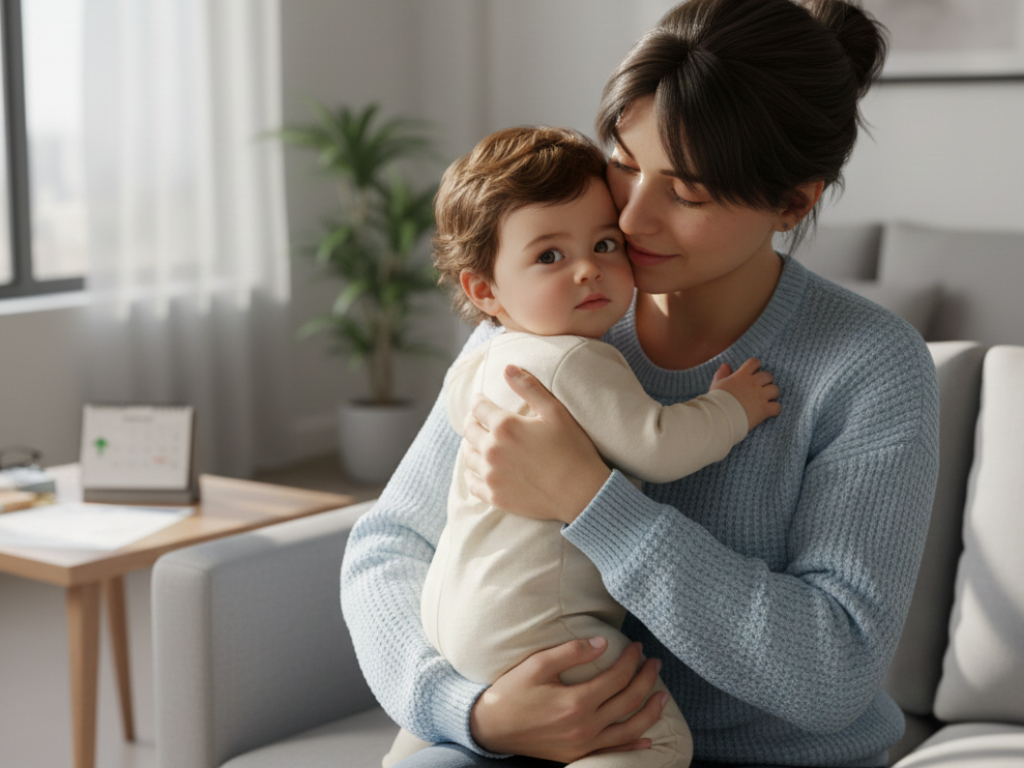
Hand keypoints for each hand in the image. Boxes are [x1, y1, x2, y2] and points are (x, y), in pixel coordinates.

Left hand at [462, 364, 610, 524]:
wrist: (583, 493)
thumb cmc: (573, 449)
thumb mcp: (555, 411)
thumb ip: (529, 387)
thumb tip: (507, 368)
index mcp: (505, 426)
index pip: (479, 407)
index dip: (478, 400)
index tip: (480, 399)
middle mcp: (492, 450)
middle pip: (469, 430)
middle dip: (471, 421)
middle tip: (477, 419)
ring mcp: (492, 475)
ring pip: (467, 456)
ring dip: (470, 445)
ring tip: (476, 442)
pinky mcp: (495, 496)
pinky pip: (472, 483)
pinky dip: (471, 474)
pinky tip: (477, 470)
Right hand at [470, 637, 667, 761]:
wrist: (490, 728)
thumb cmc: (511, 692)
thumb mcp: (537, 664)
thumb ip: (571, 652)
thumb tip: (603, 643)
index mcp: (576, 701)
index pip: (616, 676)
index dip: (631, 659)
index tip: (637, 646)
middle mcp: (585, 726)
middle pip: (628, 701)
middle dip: (646, 679)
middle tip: (655, 663)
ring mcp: (583, 744)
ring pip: (629, 729)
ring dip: (650, 711)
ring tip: (663, 695)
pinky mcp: (578, 755)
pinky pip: (614, 751)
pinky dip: (634, 744)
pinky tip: (647, 737)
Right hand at [710, 358, 780, 429]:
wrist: (719, 417)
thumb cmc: (716, 401)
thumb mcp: (717, 384)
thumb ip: (722, 373)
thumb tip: (726, 365)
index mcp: (742, 376)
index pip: (754, 362)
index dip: (755, 367)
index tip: (753, 373)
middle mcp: (753, 384)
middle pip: (768, 376)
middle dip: (766, 382)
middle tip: (759, 389)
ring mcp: (760, 397)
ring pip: (775, 390)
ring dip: (772, 395)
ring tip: (765, 400)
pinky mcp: (764, 410)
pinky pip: (777, 407)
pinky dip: (774, 410)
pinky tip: (767, 412)